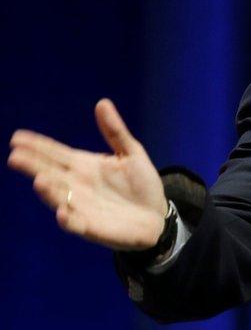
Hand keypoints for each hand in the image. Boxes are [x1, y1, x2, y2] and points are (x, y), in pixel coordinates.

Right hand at [8, 99, 167, 250]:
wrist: (156, 215)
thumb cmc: (141, 183)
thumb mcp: (131, 153)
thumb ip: (115, 131)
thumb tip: (102, 102)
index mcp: (84, 166)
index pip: (55, 153)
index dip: (37, 146)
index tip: (17, 137)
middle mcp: (76, 185)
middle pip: (49, 173)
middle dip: (32, 165)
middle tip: (15, 156)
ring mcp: (81, 207)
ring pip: (58, 198)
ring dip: (48, 191)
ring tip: (39, 180)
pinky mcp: (91, 227)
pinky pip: (75, 224)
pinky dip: (67, 219)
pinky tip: (62, 212)